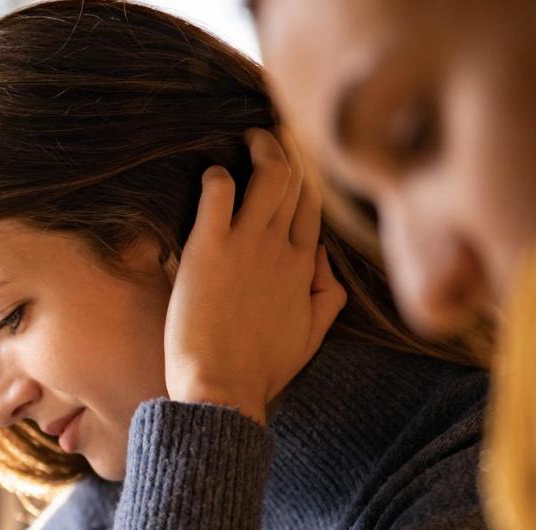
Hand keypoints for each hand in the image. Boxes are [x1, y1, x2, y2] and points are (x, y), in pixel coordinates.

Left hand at [163, 128, 345, 423]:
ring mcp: (248, 245)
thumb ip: (326, 296)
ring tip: (248, 138)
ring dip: (260, 151)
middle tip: (268, 136)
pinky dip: (217, 177)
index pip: (312, 209)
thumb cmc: (260, 370)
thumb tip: (324, 262)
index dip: (306, 181)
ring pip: (268, 177)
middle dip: (285, 154)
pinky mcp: (210, 248)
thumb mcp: (310, 335)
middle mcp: (281, 249)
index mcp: (304, 268)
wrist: (223, 388)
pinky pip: (219, 193)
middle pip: (295, 184)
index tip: (294, 162)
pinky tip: (212, 175)